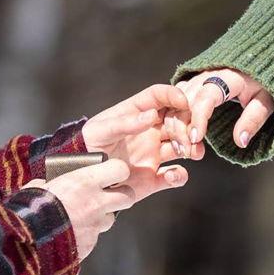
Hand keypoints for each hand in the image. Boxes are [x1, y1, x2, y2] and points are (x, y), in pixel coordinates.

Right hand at [24, 159, 134, 260]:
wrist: (28, 241)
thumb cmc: (32, 207)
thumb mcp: (41, 184)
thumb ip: (54, 179)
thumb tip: (49, 179)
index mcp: (86, 181)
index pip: (121, 169)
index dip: (117, 170)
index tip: (109, 171)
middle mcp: (97, 203)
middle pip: (128, 196)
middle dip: (120, 195)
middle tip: (105, 194)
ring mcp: (96, 225)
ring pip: (111, 218)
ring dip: (101, 216)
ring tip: (81, 214)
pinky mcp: (90, 243)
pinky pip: (94, 236)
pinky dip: (86, 233)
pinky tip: (70, 230)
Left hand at [81, 84, 195, 198]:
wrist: (82, 179)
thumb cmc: (88, 147)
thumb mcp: (100, 131)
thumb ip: (124, 123)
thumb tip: (151, 114)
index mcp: (137, 113)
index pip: (160, 96)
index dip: (174, 95)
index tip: (184, 102)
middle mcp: (150, 131)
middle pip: (178, 119)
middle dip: (187, 125)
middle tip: (188, 136)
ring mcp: (154, 154)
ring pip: (183, 146)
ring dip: (192, 148)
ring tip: (191, 153)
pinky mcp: (154, 178)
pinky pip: (174, 176)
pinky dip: (179, 176)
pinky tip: (171, 176)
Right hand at [182, 68, 273, 149]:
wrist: (260, 63)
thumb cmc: (264, 83)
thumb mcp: (266, 101)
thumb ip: (253, 119)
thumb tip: (240, 141)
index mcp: (227, 77)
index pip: (206, 96)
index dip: (199, 118)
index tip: (196, 139)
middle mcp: (207, 75)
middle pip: (185, 100)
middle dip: (182, 127)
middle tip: (188, 151)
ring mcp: (197, 79)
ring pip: (176, 101)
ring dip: (175, 125)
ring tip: (183, 149)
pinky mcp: (192, 85)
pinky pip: (175, 100)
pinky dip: (173, 119)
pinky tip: (178, 137)